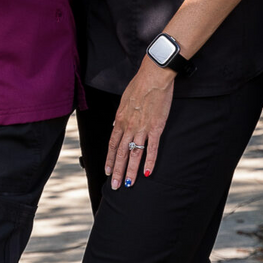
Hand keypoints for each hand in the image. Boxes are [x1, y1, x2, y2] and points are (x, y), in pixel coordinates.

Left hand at [107, 58, 174, 188]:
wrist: (153, 77)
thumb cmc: (139, 86)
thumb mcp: (125, 101)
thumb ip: (122, 116)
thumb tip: (119, 125)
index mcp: (120, 119)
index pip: (112, 144)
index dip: (109, 158)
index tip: (106, 170)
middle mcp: (128, 126)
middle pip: (120, 153)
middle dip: (116, 170)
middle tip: (114, 185)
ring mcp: (142, 128)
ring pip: (134, 154)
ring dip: (130, 171)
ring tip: (128, 184)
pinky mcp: (156, 127)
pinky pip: (152, 148)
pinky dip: (150, 161)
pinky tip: (148, 173)